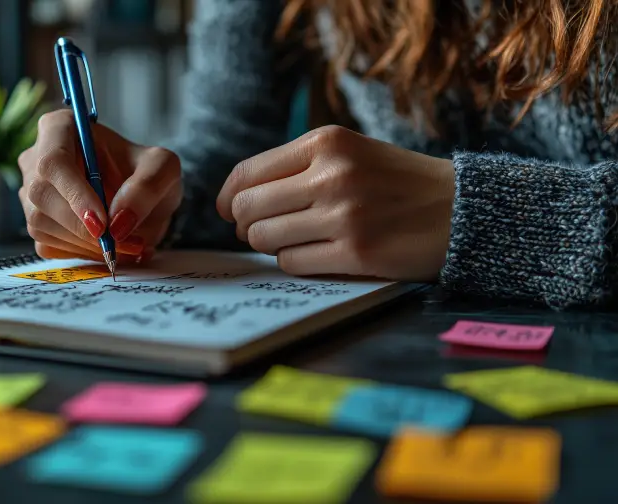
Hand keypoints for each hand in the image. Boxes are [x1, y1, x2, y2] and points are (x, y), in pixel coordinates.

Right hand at [18, 110, 182, 262]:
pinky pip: (46, 244)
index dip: (74, 195)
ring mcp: (32, 192)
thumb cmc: (145, 172)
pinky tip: (105, 246)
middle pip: (42, 196)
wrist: (142, 197)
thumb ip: (147, 187)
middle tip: (123, 242)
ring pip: (41, 223)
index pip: (54, 161)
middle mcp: (37, 157)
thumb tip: (118, 220)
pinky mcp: (36, 221)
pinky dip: (79, 253)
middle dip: (83, 227)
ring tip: (126, 245)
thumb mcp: (163, 169)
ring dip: (85, 243)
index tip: (102, 223)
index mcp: (60, 128)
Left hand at [216, 125, 454, 280]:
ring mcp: (344, 215)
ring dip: (270, 245)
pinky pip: (293, 263)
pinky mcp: (356, 253)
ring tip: (294, 240)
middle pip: (248, 209)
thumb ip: (295, 168)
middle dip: (246, 225)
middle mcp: (332, 175)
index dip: (229, 198)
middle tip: (262, 230)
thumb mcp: (349, 152)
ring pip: (265, 239)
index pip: (246, 173)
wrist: (461, 208)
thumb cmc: (396, 181)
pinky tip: (316, 254)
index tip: (231, 211)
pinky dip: (295, 262)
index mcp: (326, 142)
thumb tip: (234, 202)